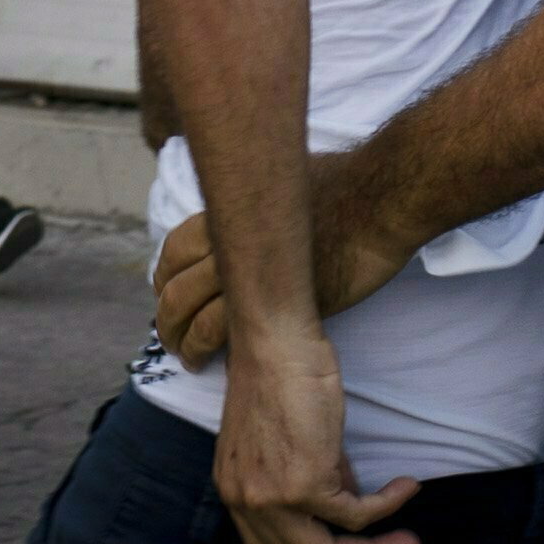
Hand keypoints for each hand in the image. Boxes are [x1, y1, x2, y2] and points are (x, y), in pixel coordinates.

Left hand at [148, 158, 399, 369]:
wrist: (378, 201)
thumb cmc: (347, 184)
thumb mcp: (288, 182)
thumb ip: (265, 202)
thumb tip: (267, 201)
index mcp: (229, 214)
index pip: (175, 249)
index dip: (165, 276)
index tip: (167, 293)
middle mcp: (227, 243)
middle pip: (176, 286)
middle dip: (167, 316)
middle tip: (169, 334)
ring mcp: (245, 274)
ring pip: (190, 312)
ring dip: (181, 339)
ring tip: (187, 357)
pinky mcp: (269, 302)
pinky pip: (222, 331)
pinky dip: (206, 348)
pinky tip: (210, 361)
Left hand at [213, 331, 418, 543]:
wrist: (276, 343)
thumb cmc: (283, 375)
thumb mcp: (292, 438)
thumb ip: (316, 475)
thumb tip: (350, 499)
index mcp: (236, 492)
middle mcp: (247, 503)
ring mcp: (273, 498)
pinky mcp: (304, 484)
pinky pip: (355, 513)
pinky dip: (388, 505)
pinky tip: (407, 488)